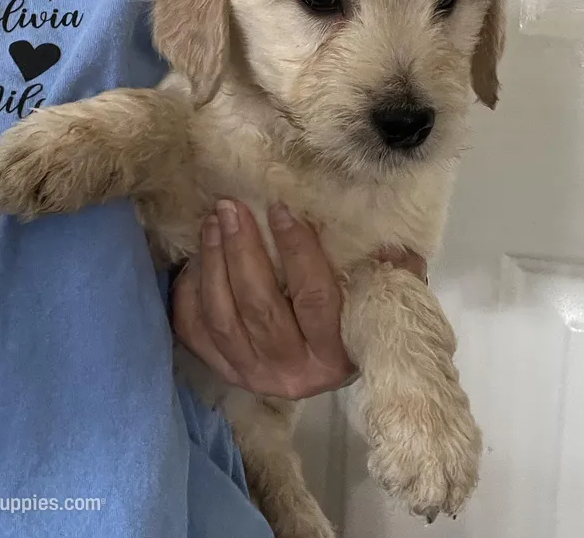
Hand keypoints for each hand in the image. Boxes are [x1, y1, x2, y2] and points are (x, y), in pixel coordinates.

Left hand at [171, 200, 425, 398]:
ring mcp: (252, 374)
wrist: (328, 368)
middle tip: (232, 208)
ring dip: (214, 264)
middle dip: (242, 251)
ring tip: (213, 223)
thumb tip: (394, 242)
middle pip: (259, 306)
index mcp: (334, 355)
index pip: (314, 298)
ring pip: (222, 317)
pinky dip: (189, 295)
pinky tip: (194, 260)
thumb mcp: (380, 300)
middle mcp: (291, 372)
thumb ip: (390, 274)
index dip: (296, 251)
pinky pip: (195, 332)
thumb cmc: (357, 323)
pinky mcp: (223, 371)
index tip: (281, 209)